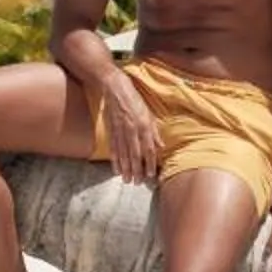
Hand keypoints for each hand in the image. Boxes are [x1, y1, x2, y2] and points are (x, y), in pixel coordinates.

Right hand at [96, 70, 162, 185]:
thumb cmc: (134, 99)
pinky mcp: (111, 130)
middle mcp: (132, 130)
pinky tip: (116, 169)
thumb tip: (161, 146)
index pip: (148, 149)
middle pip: (135, 155)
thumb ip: (154, 131)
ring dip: (126, 169)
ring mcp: (120, 131)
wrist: (115, 88)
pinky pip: (113, 148)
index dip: (150, 163)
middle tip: (138, 182)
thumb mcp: (148, 113)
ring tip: (128, 180)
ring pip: (123, 154)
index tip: (151, 175)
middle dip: (137, 170)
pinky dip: (115, 160)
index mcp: (143, 125)